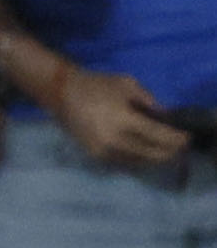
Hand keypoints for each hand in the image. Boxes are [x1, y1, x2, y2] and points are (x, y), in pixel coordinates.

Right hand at [57, 68, 190, 168]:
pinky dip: (137, 159)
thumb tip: (163, 117)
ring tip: (161, 150)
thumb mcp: (127, 84)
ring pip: (140, 162)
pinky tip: (142, 152)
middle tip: (177, 147)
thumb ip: (149, 101)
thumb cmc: (95, 85)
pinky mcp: (96, 156)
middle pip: (152, 154)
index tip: (186, 138)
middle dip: (169, 152)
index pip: (159, 137)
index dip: (176, 139)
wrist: (61, 93)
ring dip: (154, 157)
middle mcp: (116, 140)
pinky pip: (124, 163)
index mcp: (124, 120)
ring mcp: (105, 150)